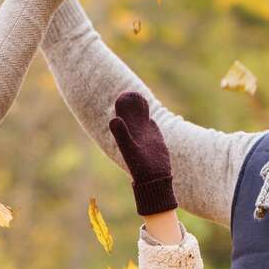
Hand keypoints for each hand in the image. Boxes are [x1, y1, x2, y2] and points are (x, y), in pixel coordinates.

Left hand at [108, 92, 177, 215]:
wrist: (155, 177)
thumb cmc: (140, 166)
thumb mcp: (130, 148)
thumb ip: (122, 134)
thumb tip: (114, 119)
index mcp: (125, 134)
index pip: (122, 116)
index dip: (121, 106)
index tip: (121, 94)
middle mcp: (134, 133)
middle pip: (131, 115)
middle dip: (131, 104)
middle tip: (129, 91)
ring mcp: (145, 135)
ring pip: (141, 118)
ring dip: (140, 108)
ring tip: (139, 95)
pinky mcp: (155, 138)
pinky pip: (151, 124)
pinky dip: (149, 116)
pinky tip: (148, 110)